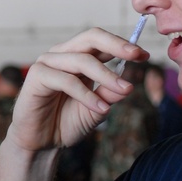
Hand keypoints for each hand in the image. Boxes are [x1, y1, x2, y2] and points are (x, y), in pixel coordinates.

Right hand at [7, 28, 147, 152]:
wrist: (41, 143)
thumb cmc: (65, 122)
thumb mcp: (96, 109)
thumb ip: (109, 94)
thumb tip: (128, 83)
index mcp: (76, 57)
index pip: (101, 42)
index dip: (123, 45)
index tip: (144, 55)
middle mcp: (62, 55)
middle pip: (90, 38)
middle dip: (116, 45)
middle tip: (137, 55)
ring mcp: (47, 63)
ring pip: (82, 60)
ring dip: (106, 75)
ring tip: (125, 90)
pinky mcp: (37, 76)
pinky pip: (67, 81)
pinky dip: (87, 94)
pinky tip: (101, 108)